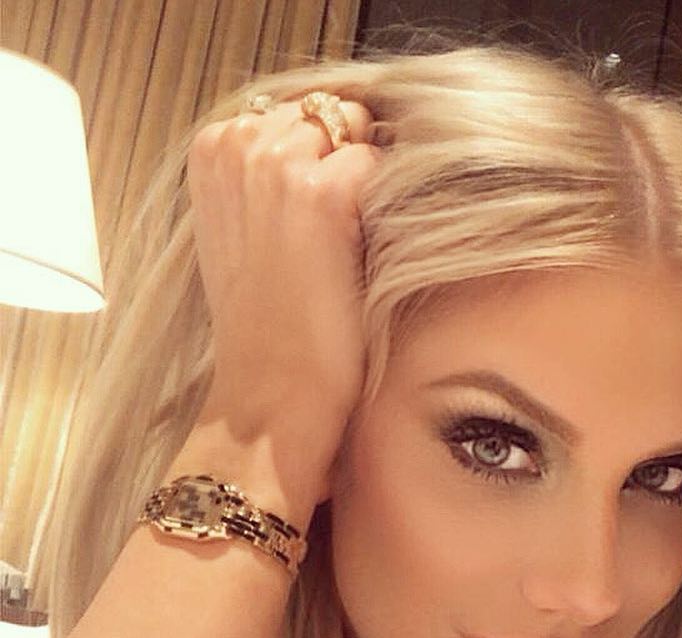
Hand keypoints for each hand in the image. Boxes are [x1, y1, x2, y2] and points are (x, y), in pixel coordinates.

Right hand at [184, 95, 380, 505]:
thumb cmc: (266, 327)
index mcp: (210, 148)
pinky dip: (385, 208)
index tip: (316, 223)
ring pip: (355, 134)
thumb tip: (334, 139)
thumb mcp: (244, 233)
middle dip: (345, 164)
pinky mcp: (322, 195)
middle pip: (327, 116)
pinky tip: (362, 260)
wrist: (269, 395)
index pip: (293, 112)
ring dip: (366, 183)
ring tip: (348, 252)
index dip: (319, 160)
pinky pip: (380, 167)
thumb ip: (269, 178)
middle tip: (336, 243)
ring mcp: (277, 165)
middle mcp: (237, 143)